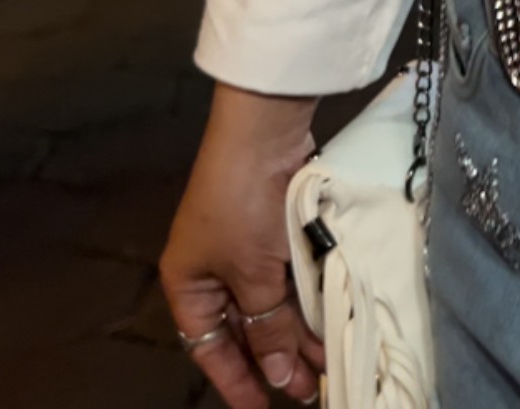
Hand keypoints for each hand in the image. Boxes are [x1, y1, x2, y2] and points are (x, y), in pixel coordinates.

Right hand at [162, 85, 323, 407]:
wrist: (263, 136)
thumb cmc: (241, 205)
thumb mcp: (253, 274)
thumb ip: (268, 324)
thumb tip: (277, 372)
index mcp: (189, 284)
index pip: (207, 347)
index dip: (233, 379)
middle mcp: (215, 271)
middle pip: (245, 330)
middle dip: (275, 361)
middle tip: (311, 390)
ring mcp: (248, 252)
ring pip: (273, 308)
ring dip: (298, 336)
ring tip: (327, 365)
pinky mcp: (278, 235)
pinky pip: (291, 283)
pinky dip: (307, 304)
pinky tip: (330, 325)